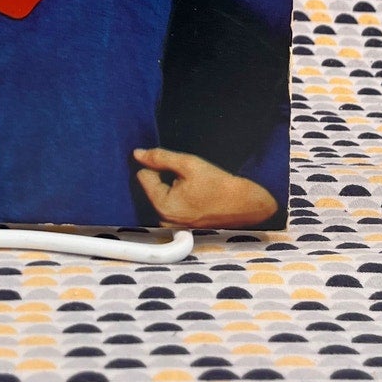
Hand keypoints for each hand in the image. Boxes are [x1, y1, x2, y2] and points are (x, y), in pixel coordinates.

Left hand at [134, 147, 278, 227]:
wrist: (245, 205)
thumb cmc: (218, 183)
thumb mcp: (188, 164)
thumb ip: (160, 158)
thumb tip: (136, 154)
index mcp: (162, 206)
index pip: (143, 176)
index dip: (157, 165)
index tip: (176, 165)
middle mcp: (163, 220)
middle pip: (151, 188)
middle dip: (163, 178)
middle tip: (188, 177)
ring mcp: (172, 226)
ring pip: (161, 196)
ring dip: (170, 188)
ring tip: (193, 186)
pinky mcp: (181, 227)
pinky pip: (170, 206)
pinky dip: (177, 198)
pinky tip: (195, 195)